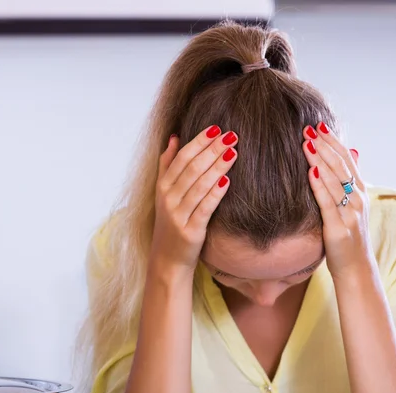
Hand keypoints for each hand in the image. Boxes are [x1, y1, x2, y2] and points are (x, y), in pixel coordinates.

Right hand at [150, 125, 237, 273]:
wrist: (167, 260)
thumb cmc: (171, 224)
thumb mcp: (164, 195)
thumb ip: (167, 166)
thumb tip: (173, 137)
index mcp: (162, 187)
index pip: (181, 157)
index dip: (199, 141)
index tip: (217, 128)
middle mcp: (168, 199)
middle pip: (192, 168)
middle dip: (212, 149)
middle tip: (232, 135)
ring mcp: (178, 215)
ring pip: (199, 185)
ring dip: (217, 166)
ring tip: (233, 152)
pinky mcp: (190, 231)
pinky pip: (205, 208)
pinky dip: (215, 193)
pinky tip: (227, 181)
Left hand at [302, 123, 371, 279]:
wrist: (356, 268)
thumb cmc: (350, 238)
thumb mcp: (352, 208)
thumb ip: (349, 184)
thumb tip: (350, 156)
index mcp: (361, 193)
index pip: (347, 160)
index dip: (334, 141)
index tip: (319, 125)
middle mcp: (358, 200)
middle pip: (341, 166)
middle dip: (324, 145)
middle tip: (308, 128)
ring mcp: (350, 214)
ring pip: (335, 181)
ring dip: (320, 160)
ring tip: (306, 143)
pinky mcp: (339, 228)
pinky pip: (327, 204)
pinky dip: (319, 187)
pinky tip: (310, 172)